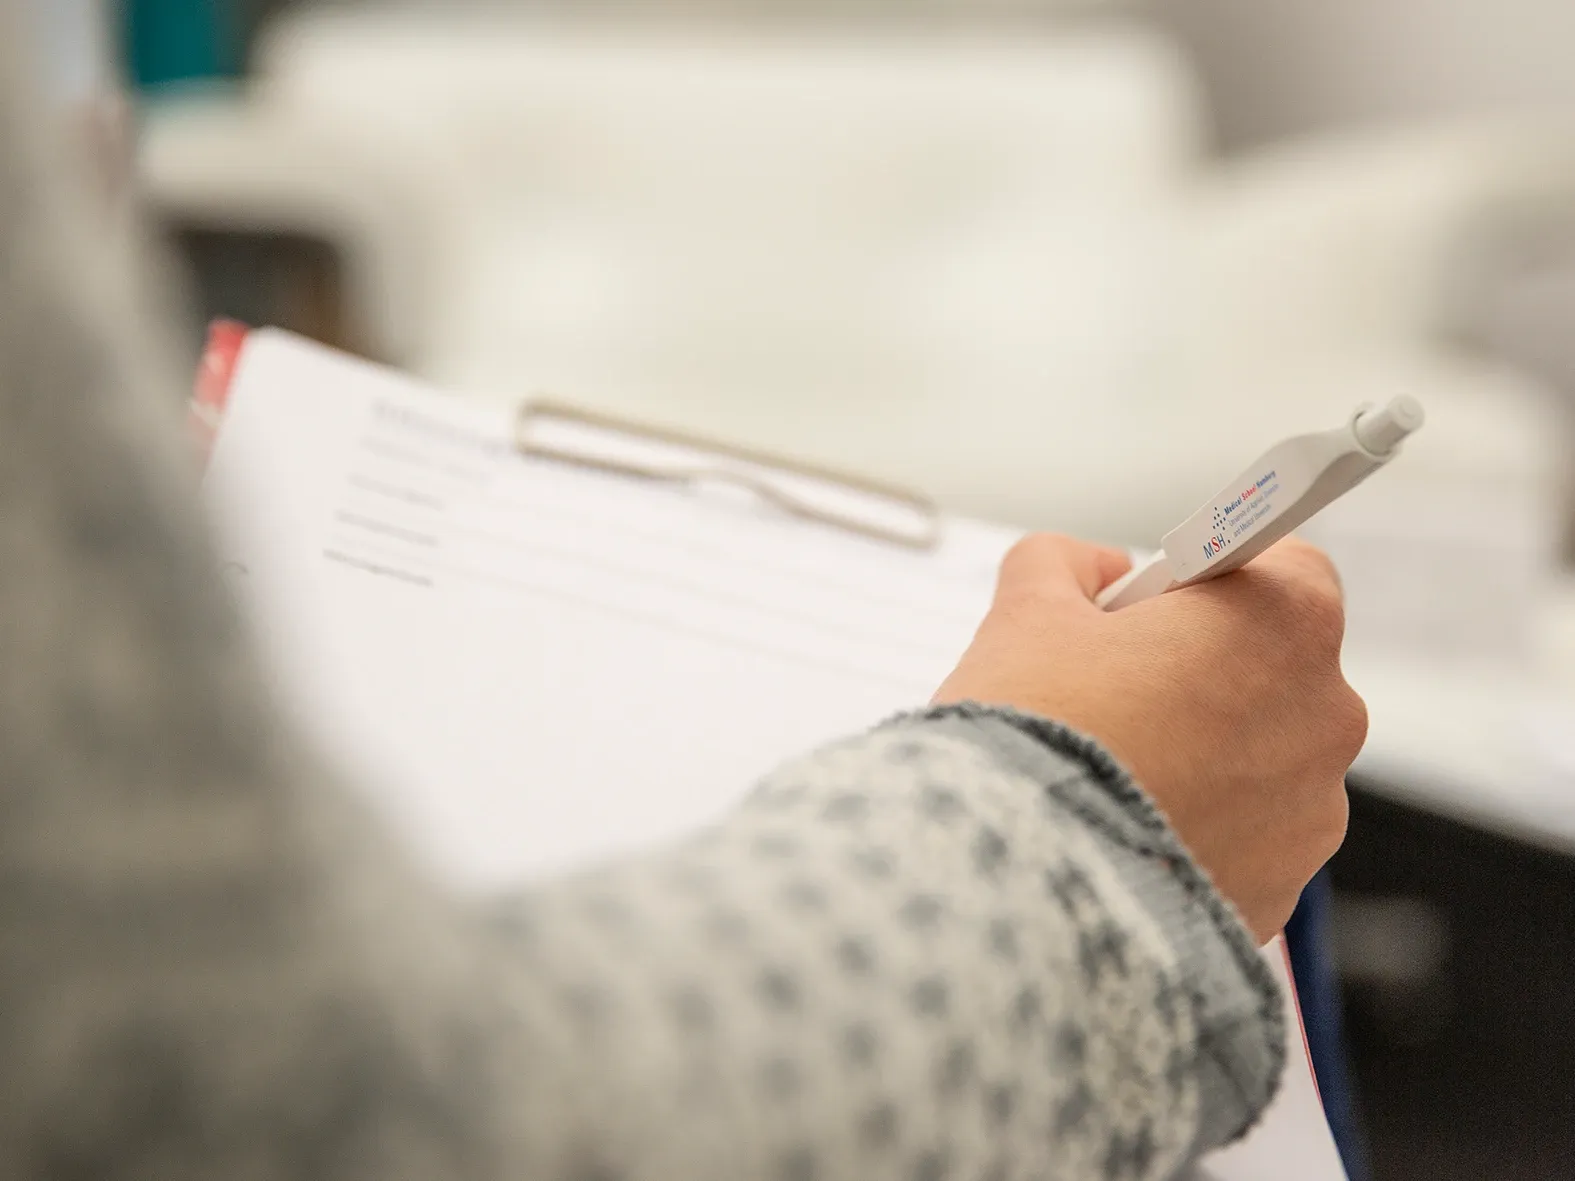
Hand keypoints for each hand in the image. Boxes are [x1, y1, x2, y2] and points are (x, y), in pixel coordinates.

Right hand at [934, 534, 1365, 943]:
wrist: (1022, 888)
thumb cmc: (1036, 737)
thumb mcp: (1028, 612)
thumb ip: (1063, 563)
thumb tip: (1089, 569)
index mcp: (1285, 622)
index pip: (1280, 564)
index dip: (1205, 579)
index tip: (1151, 605)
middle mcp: (1325, 714)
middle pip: (1267, 664)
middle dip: (1198, 667)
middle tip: (1106, 689)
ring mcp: (1313, 811)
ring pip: (1257, 755)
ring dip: (1202, 752)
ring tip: (1109, 771)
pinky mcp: (1284, 889)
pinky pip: (1245, 835)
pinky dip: (1198, 827)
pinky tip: (1122, 828)